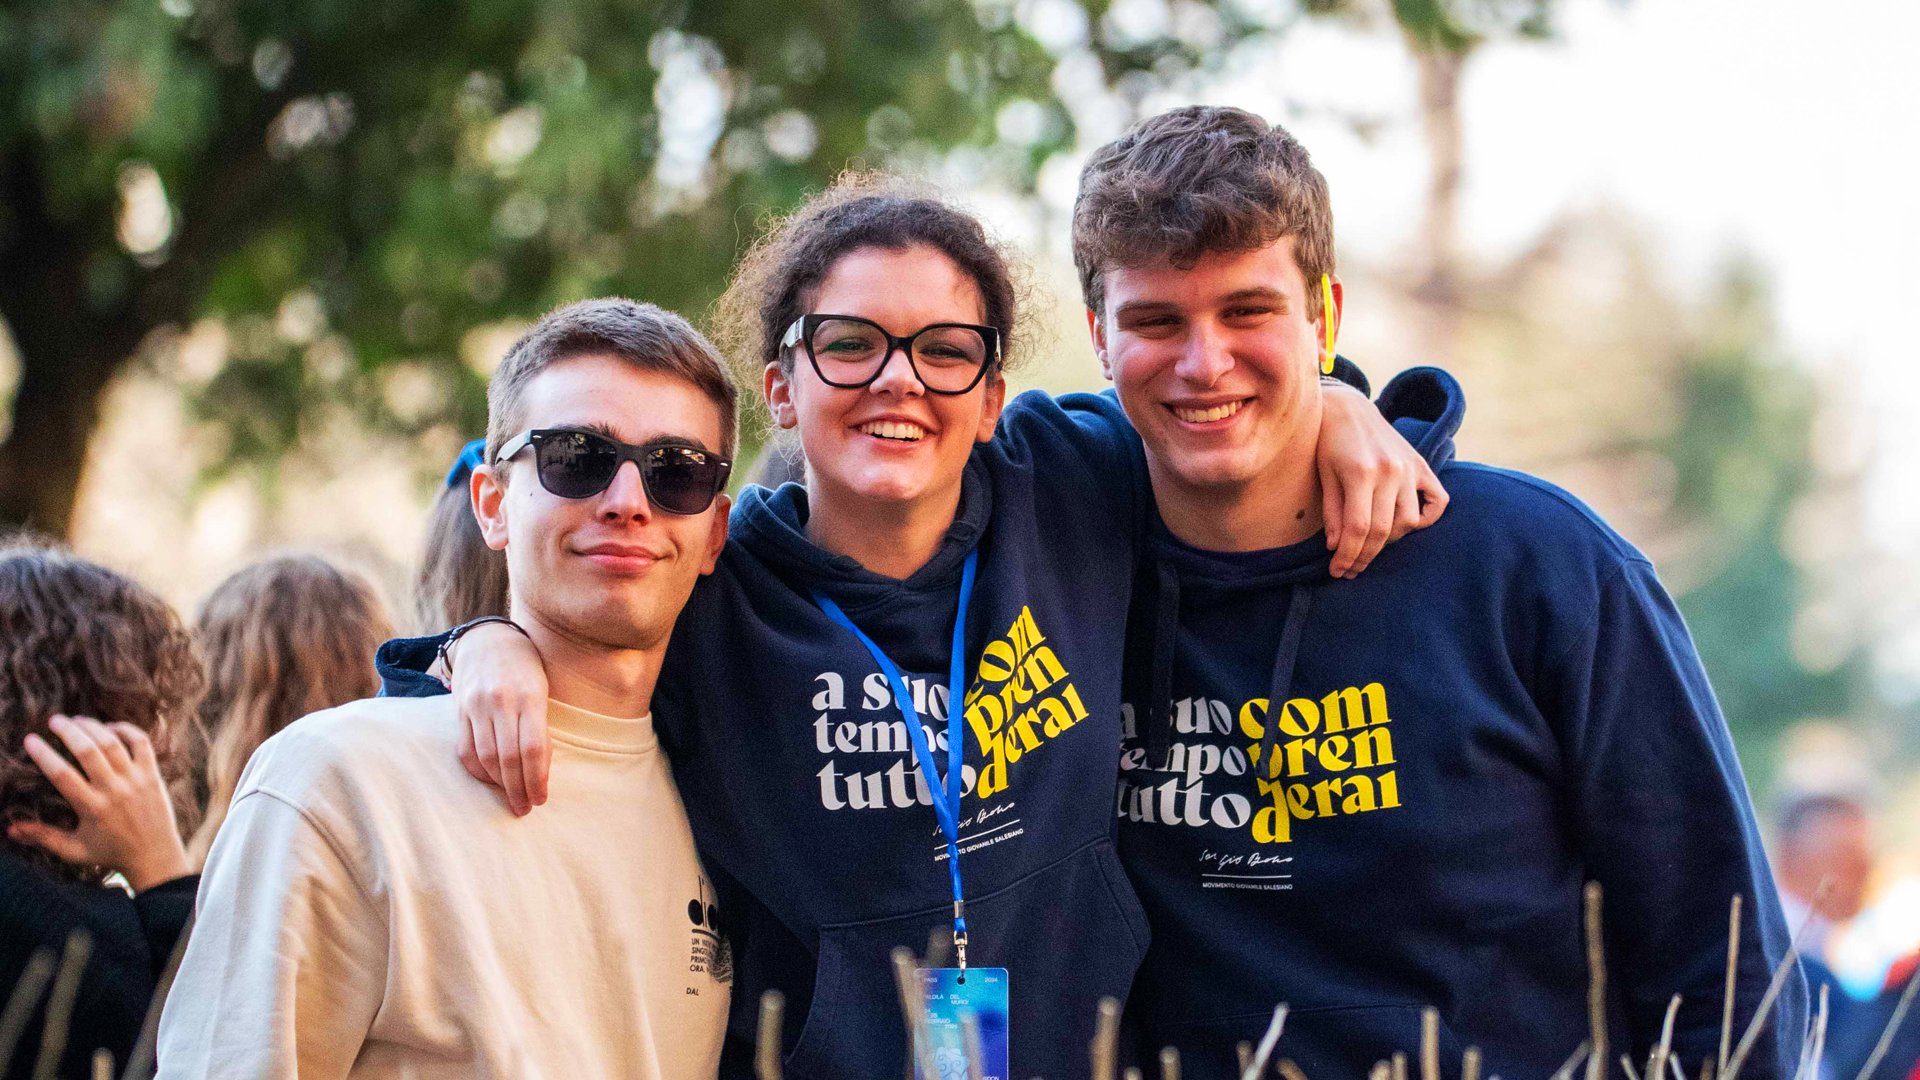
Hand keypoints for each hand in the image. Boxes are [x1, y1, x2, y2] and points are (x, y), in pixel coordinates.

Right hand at [9, 715, 191, 891]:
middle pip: (88, 751)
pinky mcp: (153, 774)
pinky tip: (110, 727)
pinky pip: (141, 743)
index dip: (44, 754)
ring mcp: (136, 780)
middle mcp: (114, 790)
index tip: (30, 739)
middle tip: (53, 720)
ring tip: (76, 719)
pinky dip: (126, 730)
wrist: (155, 856)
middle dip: (68, 731)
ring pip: (113, 743)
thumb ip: (42, 837)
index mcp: (91, 808)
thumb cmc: (110, 853)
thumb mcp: (73, 850)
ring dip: (93, 726)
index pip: (62, 775)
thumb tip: (9, 829)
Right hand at [450, 623, 551, 815]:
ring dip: (499, 784)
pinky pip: (465, 749)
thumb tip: (540, 771)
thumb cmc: (525, 668)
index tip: (541, 799)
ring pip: (485, 757)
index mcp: (530, 697)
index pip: (534, 748)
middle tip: (525, 807)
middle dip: (518, 789)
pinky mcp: (459, 710)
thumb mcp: (542, 690)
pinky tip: (490, 780)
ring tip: (511, 798)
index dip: (537, 779)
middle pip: (509, 758)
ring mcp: (477, 705)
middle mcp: (501, 701)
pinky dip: (478, 771)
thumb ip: (540, 726)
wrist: (489, 639)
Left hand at [1317, 383, 1448, 577]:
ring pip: (1408, 521)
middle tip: (1350, 569)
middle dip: (1365, 556)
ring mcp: (1409, 468)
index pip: (1359, 528)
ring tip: (1369, 545)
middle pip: (1383, 530)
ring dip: (1390, 541)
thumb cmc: (1328, 443)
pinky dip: (1427, 517)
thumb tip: (1337, 548)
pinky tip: (1406, 526)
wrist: (1348, 408)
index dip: (1348, 555)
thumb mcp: (1324, 475)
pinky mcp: (1421, 465)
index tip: (1338, 571)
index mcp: (1361, 472)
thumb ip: (1332, 512)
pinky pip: (1438, 500)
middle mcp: (1390, 471)